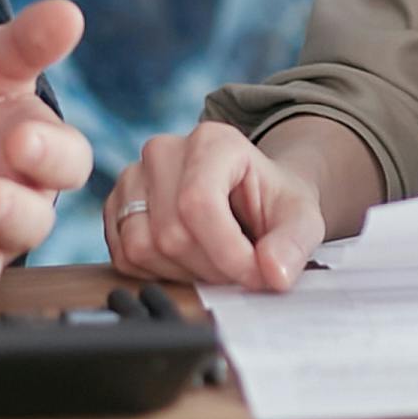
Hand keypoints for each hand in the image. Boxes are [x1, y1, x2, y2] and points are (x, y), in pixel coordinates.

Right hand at [104, 122, 329, 291]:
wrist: (250, 199)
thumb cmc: (273, 204)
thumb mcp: (302, 219)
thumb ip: (294, 243)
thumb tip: (274, 272)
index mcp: (212, 141)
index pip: (199, 204)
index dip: (227, 253)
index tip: (256, 277)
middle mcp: (164, 151)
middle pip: (171, 232)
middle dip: (211, 268)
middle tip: (239, 272)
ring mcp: (133, 176)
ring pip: (142, 247)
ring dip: (183, 273)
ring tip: (214, 264)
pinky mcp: (115, 205)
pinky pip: (123, 256)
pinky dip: (157, 273)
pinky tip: (187, 262)